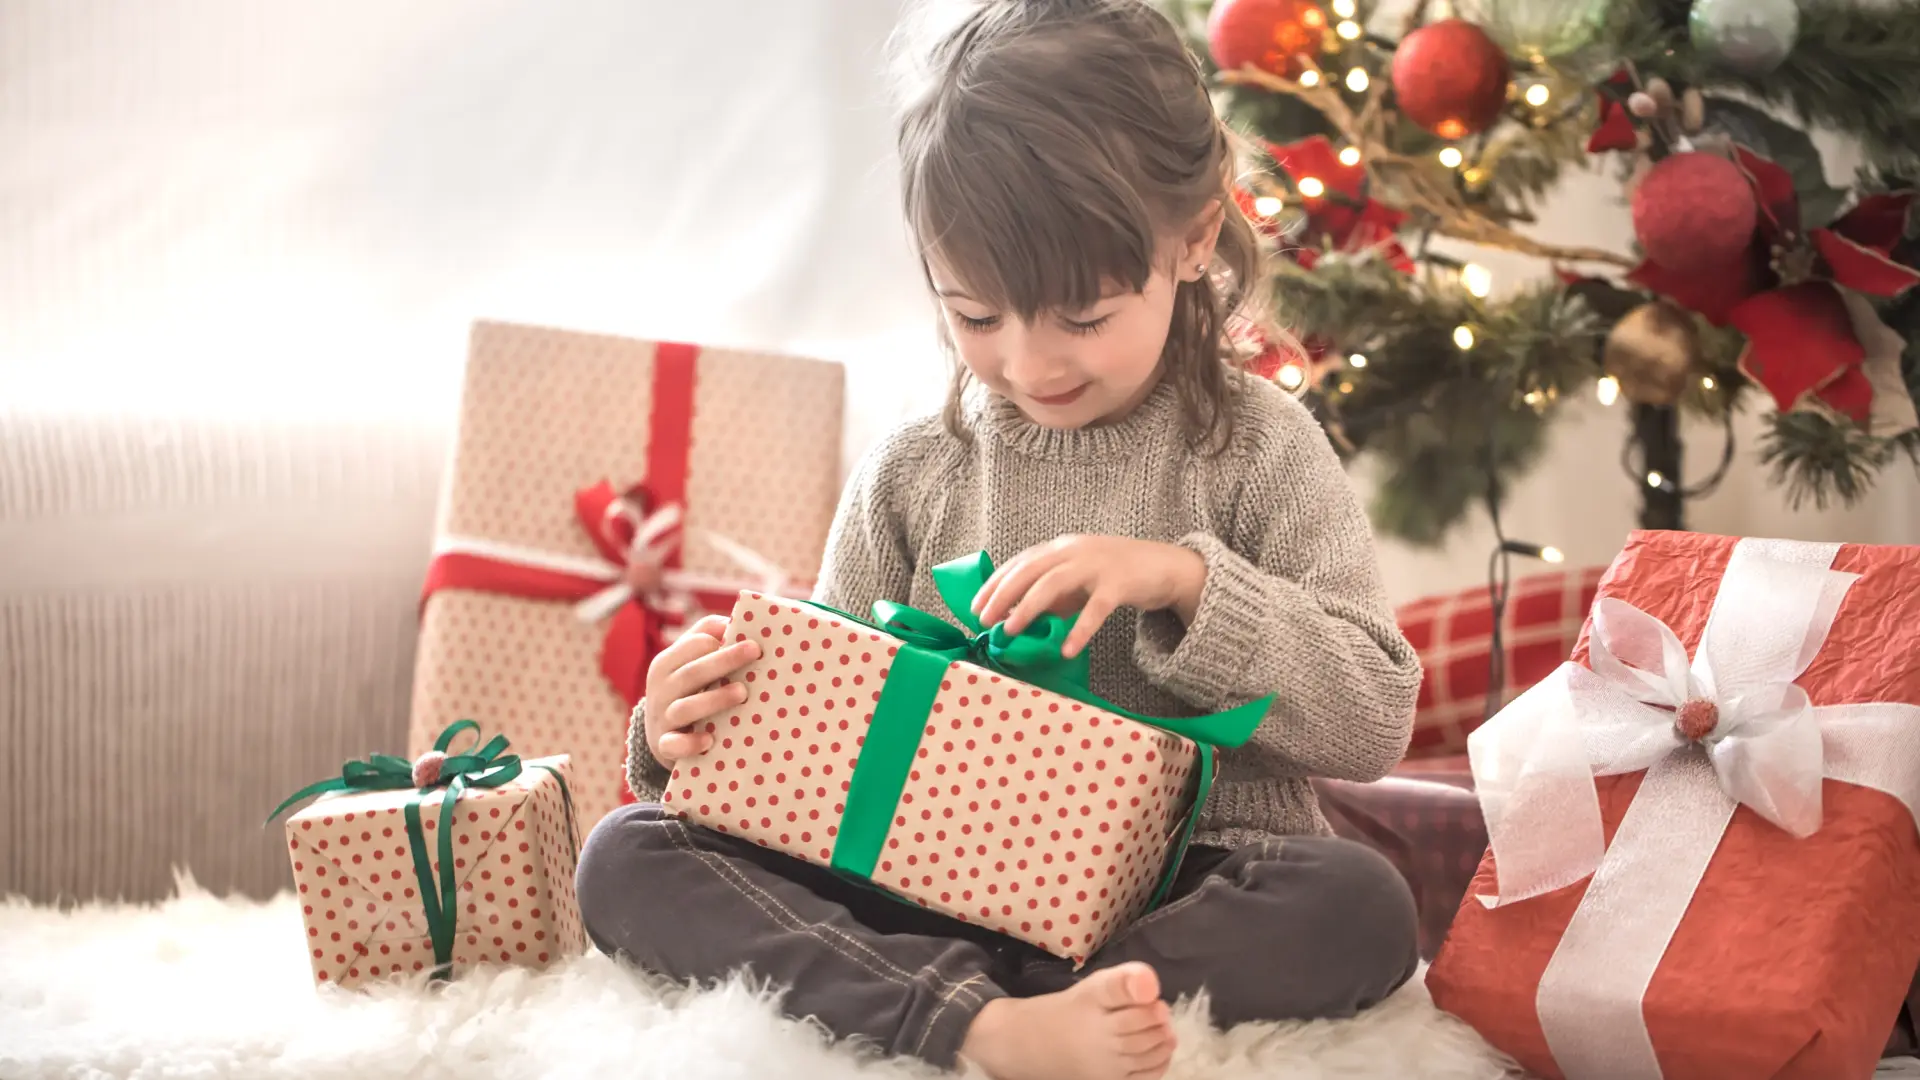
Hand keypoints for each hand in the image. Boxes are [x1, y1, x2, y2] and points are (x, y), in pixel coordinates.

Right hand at [643, 613, 762, 764]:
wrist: (661, 736)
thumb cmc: (688, 691)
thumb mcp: (690, 664)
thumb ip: (708, 637)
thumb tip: (739, 619)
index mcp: (667, 663)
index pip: (692, 645)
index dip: (719, 640)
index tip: (751, 640)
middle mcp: (661, 688)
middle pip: (692, 672)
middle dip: (724, 661)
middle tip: (755, 651)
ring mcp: (662, 718)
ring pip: (685, 708)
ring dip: (714, 699)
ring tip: (742, 693)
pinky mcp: (664, 745)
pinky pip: (674, 745)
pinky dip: (690, 743)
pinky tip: (710, 740)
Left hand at [971, 536, 1205, 658]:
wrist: (1166, 566)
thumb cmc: (1116, 576)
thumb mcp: (1078, 580)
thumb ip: (1051, 594)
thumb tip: (1015, 616)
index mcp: (1062, 548)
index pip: (1020, 562)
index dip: (995, 583)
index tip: (975, 606)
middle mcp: (1075, 551)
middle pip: (1030, 570)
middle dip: (1002, 594)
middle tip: (983, 620)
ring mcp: (1097, 565)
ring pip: (1053, 583)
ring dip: (1028, 608)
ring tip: (1010, 631)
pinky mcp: (1120, 584)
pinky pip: (1095, 609)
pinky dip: (1079, 629)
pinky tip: (1066, 649)